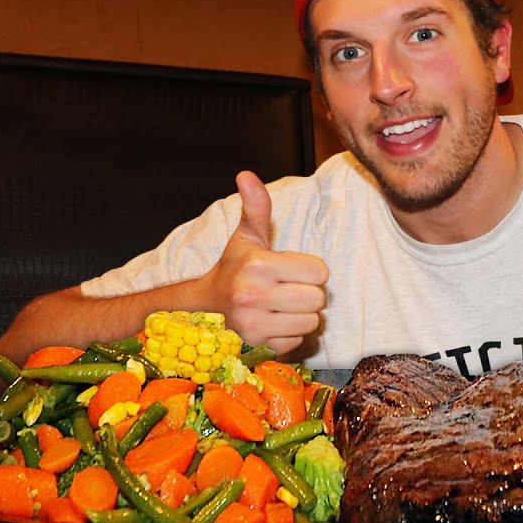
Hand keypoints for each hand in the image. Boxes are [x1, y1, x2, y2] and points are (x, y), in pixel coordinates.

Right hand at [201, 171, 329, 354]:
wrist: (203, 309)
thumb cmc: (234, 269)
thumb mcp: (246, 237)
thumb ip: (256, 207)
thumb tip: (246, 175)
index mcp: (258, 266)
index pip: (319, 272)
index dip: (310, 270)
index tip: (292, 270)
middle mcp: (254, 296)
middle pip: (317, 299)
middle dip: (308, 294)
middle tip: (288, 290)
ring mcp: (254, 325)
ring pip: (310, 323)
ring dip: (301, 316)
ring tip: (281, 308)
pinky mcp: (255, 347)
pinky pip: (297, 343)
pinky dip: (289, 336)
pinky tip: (272, 325)